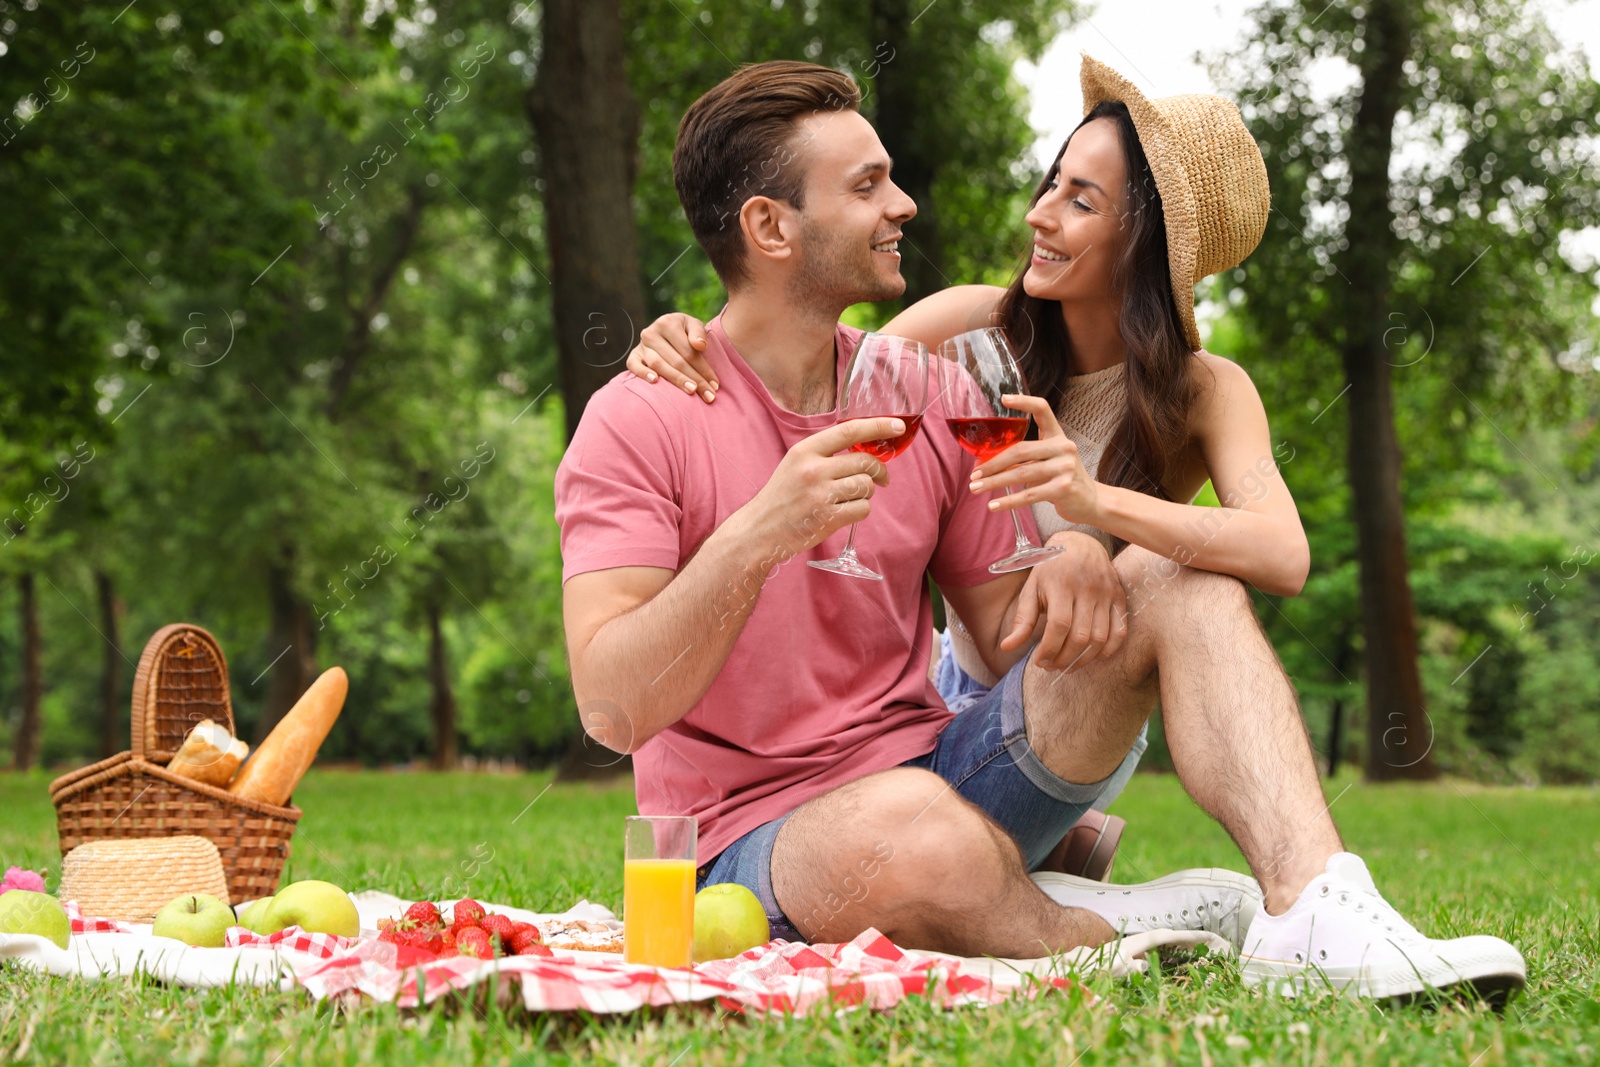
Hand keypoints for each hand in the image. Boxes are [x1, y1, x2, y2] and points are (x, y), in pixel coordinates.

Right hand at [625, 312, 717, 402]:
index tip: (715, 385)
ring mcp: (641, 345)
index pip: (689, 351)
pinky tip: (655, 381)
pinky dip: (643, 373)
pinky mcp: (634, 356)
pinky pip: (634, 365)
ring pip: (659, 365)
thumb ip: (698, 333)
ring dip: (676, 380)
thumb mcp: (694, 325)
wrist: (666, 331)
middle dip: (695, 380)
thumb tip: (700, 345)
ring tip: (692, 391)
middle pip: (676, 361)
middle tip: (709, 396)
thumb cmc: (684, 331)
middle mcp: (651, 333)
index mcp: (667, 323)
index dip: (704, 369)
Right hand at [737, 417, 903, 560]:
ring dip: (867, 493)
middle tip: (881, 478)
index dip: (878, 426)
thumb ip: (825, 454)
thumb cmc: (782, 496)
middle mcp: (813, 469)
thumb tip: (867, 449)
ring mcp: (821, 495)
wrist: (759, 530)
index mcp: (805, 450)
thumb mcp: (795, 464)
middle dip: (879, 470)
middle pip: (865, 461)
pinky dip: (860, 510)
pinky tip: (845, 511)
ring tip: (851, 497)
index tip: (897, 427)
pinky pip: (863, 509)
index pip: (849, 430)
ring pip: (867, 486)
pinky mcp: (828, 518)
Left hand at [968, 394, 1099, 524]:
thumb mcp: (1048, 461)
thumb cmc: (1063, 479)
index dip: (1024, 402)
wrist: (1092, 501)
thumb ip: (1024, 459)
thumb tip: (984, 465)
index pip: (1042, 410)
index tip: (1003, 399)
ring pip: (1021, 474)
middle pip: (1020, 450)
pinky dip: (1008, 502)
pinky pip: (1029, 495)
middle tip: (974, 473)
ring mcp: (1065, 468)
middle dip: (993, 463)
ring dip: (994, 482)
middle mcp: (1063, 447)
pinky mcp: (1063, 488)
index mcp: (1058, 436)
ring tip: (975, 488)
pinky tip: (993, 506)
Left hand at [998, 532, 1127, 670]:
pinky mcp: (1119, 597)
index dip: (1049, 649)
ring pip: (1100, 638)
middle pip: (1080, 636)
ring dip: (1083, 659)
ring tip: (1068, 664)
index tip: (1039, 662)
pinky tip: (1093, 656)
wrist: (1081, 544)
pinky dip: (1109, 650)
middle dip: (1064, 659)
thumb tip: (1006, 647)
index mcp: (1061, 584)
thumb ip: (1022, 620)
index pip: (1059, 626)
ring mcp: (1106, 593)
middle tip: (1051, 666)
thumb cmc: (1051, 570)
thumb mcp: (1031, 589)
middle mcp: (1087, 588)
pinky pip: (1120, 631)